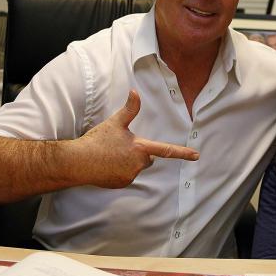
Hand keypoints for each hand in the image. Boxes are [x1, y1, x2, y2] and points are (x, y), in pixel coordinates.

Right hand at [74, 89, 198, 188]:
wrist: (78, 162)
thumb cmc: (97, 141)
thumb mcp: (115, 122)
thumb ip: (129, 109)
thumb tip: (135, 92)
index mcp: (140, 148)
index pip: (166, 150)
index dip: (183, 153)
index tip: (197, 155)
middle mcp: (138, 164)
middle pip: (148, 158)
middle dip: (140, 153)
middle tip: (121, 146)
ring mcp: (130, 176)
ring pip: (136, 167)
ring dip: (128, 162)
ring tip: (110, 155)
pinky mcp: (121, 184)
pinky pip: (126, 176)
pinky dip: (120, 170)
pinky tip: (106, 165)